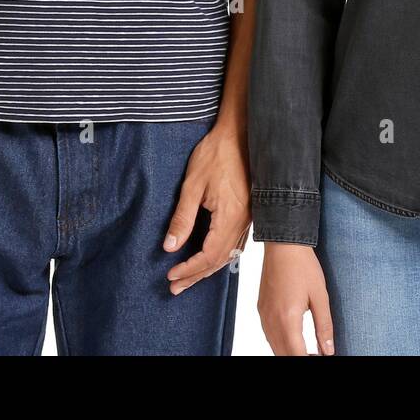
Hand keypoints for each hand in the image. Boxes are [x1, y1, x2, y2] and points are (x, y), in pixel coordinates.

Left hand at [162, 125, 250, 293]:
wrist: (239, 133)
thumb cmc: (215, 154)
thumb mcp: (192, 185)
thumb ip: (182, 217)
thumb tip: (170, 247)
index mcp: (230, 216)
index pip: (209, 255)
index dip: (189, 269)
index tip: (170, 275)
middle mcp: (243, 221)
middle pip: (219, 259)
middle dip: (196, 275)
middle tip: (175, 287)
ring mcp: (248, 217)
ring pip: (228, 253)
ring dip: (207, 268)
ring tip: (188, 278)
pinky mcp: (248, 211)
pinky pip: (234, 242)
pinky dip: (219, 255)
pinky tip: (209, 258)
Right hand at [257, 243, 334, 354]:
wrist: (283, 244)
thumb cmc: (303, 266)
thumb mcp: (320, 296)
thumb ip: (324, 326)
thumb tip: (329, 351)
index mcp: (288, 319)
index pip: (297, 355)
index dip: (308, 360)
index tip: (320, 358)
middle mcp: (272, 320)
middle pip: (283, 355)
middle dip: (298, 358)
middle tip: (316, 355)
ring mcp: (264, 314)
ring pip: (274, 347)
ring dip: (288, 353)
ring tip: (307, 351)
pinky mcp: (261, 308)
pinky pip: (268, 334)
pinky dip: (279, 343)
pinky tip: (292, 339)